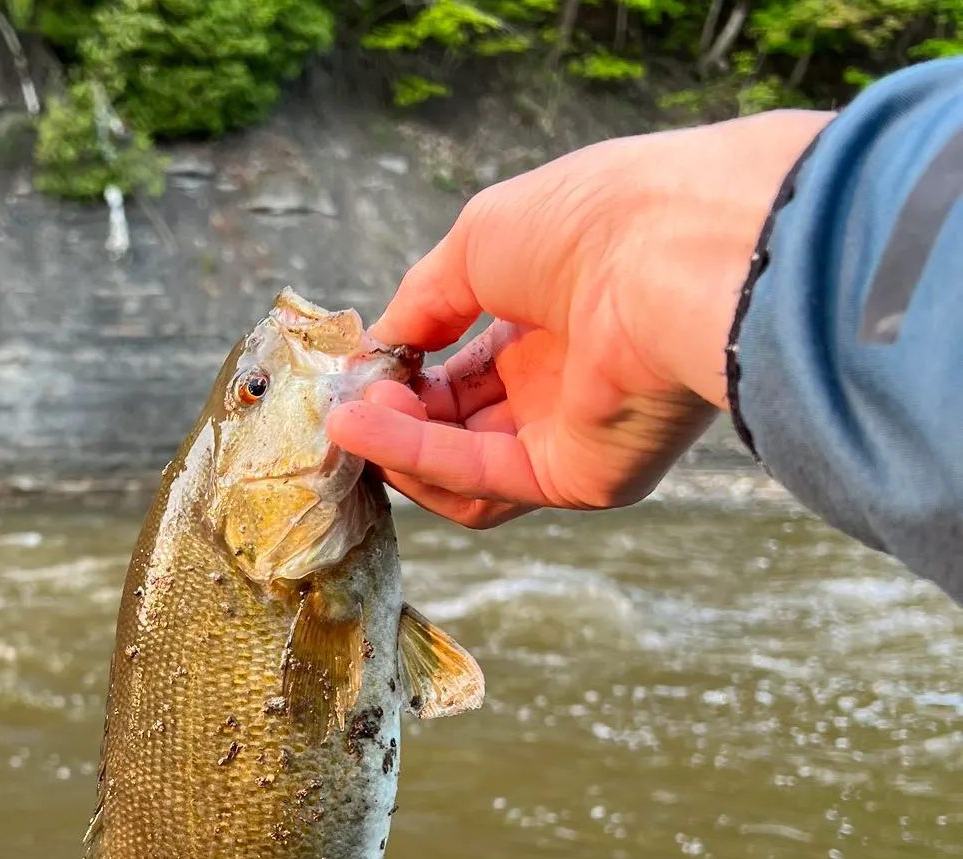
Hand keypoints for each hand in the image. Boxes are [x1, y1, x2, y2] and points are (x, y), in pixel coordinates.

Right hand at [329, 110, 832, 528]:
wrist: (670, 250)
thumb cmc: (591, 221)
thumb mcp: (478, 244)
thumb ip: (424, 302)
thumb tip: (379, 346)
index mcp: (550, 323)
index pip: (462, 370)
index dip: (404, 374)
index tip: (355, 372)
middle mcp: (561, 385)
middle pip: (456, 426)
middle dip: (394, 415)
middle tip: (344, 402)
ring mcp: (571, 437)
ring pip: (461, 470)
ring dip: (398, 446)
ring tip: (350, 417)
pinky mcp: (579, 479)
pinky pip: (483, 481)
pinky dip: (418, 460)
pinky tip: (364, 430)